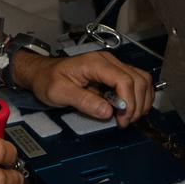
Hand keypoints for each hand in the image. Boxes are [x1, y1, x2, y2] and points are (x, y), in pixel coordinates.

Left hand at [15, 50, 153, 127]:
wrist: (43, 72)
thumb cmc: (48, 81)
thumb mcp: (59, 93)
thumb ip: (83, 101)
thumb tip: (108, 112)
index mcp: (95, 63)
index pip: (123, 80)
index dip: (128, 103)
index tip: (121, 121)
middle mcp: (108, 60)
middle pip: (137, 80)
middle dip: (136, 105)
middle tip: (124, 122)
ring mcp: (113, 65)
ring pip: (142, 79)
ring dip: (142, 100)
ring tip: (129, 117)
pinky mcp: (115, 72)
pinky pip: (137, 80)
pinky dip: (141, 95)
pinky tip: (132, 108)